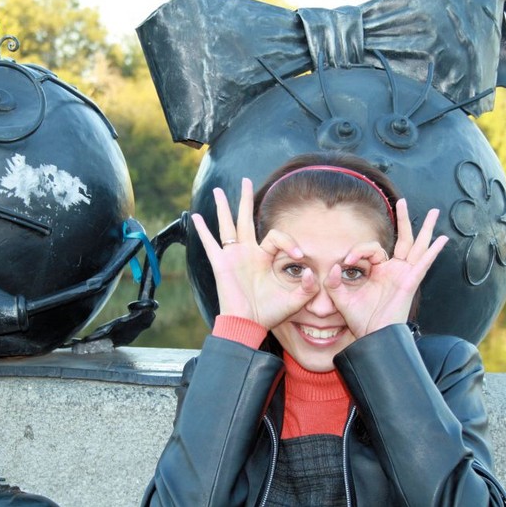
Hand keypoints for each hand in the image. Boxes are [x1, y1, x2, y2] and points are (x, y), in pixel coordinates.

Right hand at [192, 178, 317, 327]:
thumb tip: (310, 270)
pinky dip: (202, 231)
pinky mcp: (221, 264)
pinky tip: (195, 217)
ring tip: (219, 190)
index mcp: (264, 258)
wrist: (248, 325)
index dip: (290, 241)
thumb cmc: (269, 314)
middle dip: (246, 199)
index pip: (276, 236)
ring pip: (228, 225)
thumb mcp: (295, 299)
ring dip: (224, 207)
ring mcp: (233, 257)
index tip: (300, 254)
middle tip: (245, 181)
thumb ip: (308, 286)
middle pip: (245, 219)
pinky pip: (210, 244)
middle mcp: (247, 253)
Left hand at [324, 198, 447, 337]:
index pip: (372, 248)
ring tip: (434, 212)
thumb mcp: (341, 298)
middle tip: (403, 201)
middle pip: (403, 239)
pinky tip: (442, 239)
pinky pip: (423, 263)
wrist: (373, 337)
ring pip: (417, 246)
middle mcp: (394, 270)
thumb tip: (335, 267)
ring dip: (425, 229)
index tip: (347, 260)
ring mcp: (404, 274)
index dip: (358, 250)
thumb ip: (334, 282)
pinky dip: (433, 251)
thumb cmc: (360, 320)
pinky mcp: (410, 282)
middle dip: (404, 220)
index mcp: (379, 271)